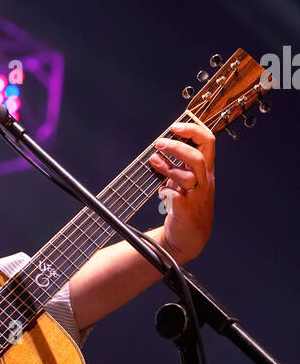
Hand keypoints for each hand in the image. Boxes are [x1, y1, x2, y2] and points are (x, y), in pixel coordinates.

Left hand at [149, 119, 215, 263]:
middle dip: (178, 147)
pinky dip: (165, 191)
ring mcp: (196, 196)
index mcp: (205, 170)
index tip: (174, 127)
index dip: (193, 130)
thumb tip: (157, 153)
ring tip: (154, 161)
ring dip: (169, 168)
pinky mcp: (186, 210)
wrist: (189, 236)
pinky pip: (175, 197)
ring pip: (188, 176)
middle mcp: (204, 181)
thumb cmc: (187, 204)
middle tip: (159, 143)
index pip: (208, 142)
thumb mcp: (182, 181)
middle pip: (198, 157)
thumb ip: (172, 166)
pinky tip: (161, 192)